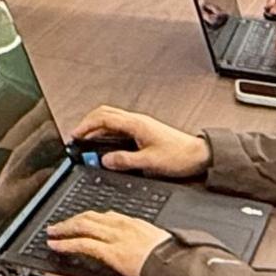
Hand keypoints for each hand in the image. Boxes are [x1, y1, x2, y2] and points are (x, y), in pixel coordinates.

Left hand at [45, 211, 174, 275]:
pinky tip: (56, 246)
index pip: (108, 216)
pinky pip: (82, 244)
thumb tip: (147, 249)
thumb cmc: (173, 258)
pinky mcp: (109, 251)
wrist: (176, 265)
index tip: (83, 220)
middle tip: (59, 224)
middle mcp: (123, 226)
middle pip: (91, 217)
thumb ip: (149, 243)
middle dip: (72, 220)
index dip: (92, 218)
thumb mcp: (162, 244)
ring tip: (53, 232)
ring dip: (65, 228)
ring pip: (83, 226)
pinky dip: (66, 244)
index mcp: (136, 223)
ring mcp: (115, 237)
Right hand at [65, 104, 210, 178]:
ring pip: (111, 119)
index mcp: (136, 124)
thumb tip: (105, 161)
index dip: (86, 126)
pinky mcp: (144, 131)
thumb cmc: (181, 155)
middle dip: (87, 123)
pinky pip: (119, 127)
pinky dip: (107, 133)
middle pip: (104, 113)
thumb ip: (124, 161)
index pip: (103, 118)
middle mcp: (137, 121)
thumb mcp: (150, 162)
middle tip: (77, 136)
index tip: (75, 136)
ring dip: (97, 127)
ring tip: (87, 141)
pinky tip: (105, 144)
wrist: (200, 155)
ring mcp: (141, 125)